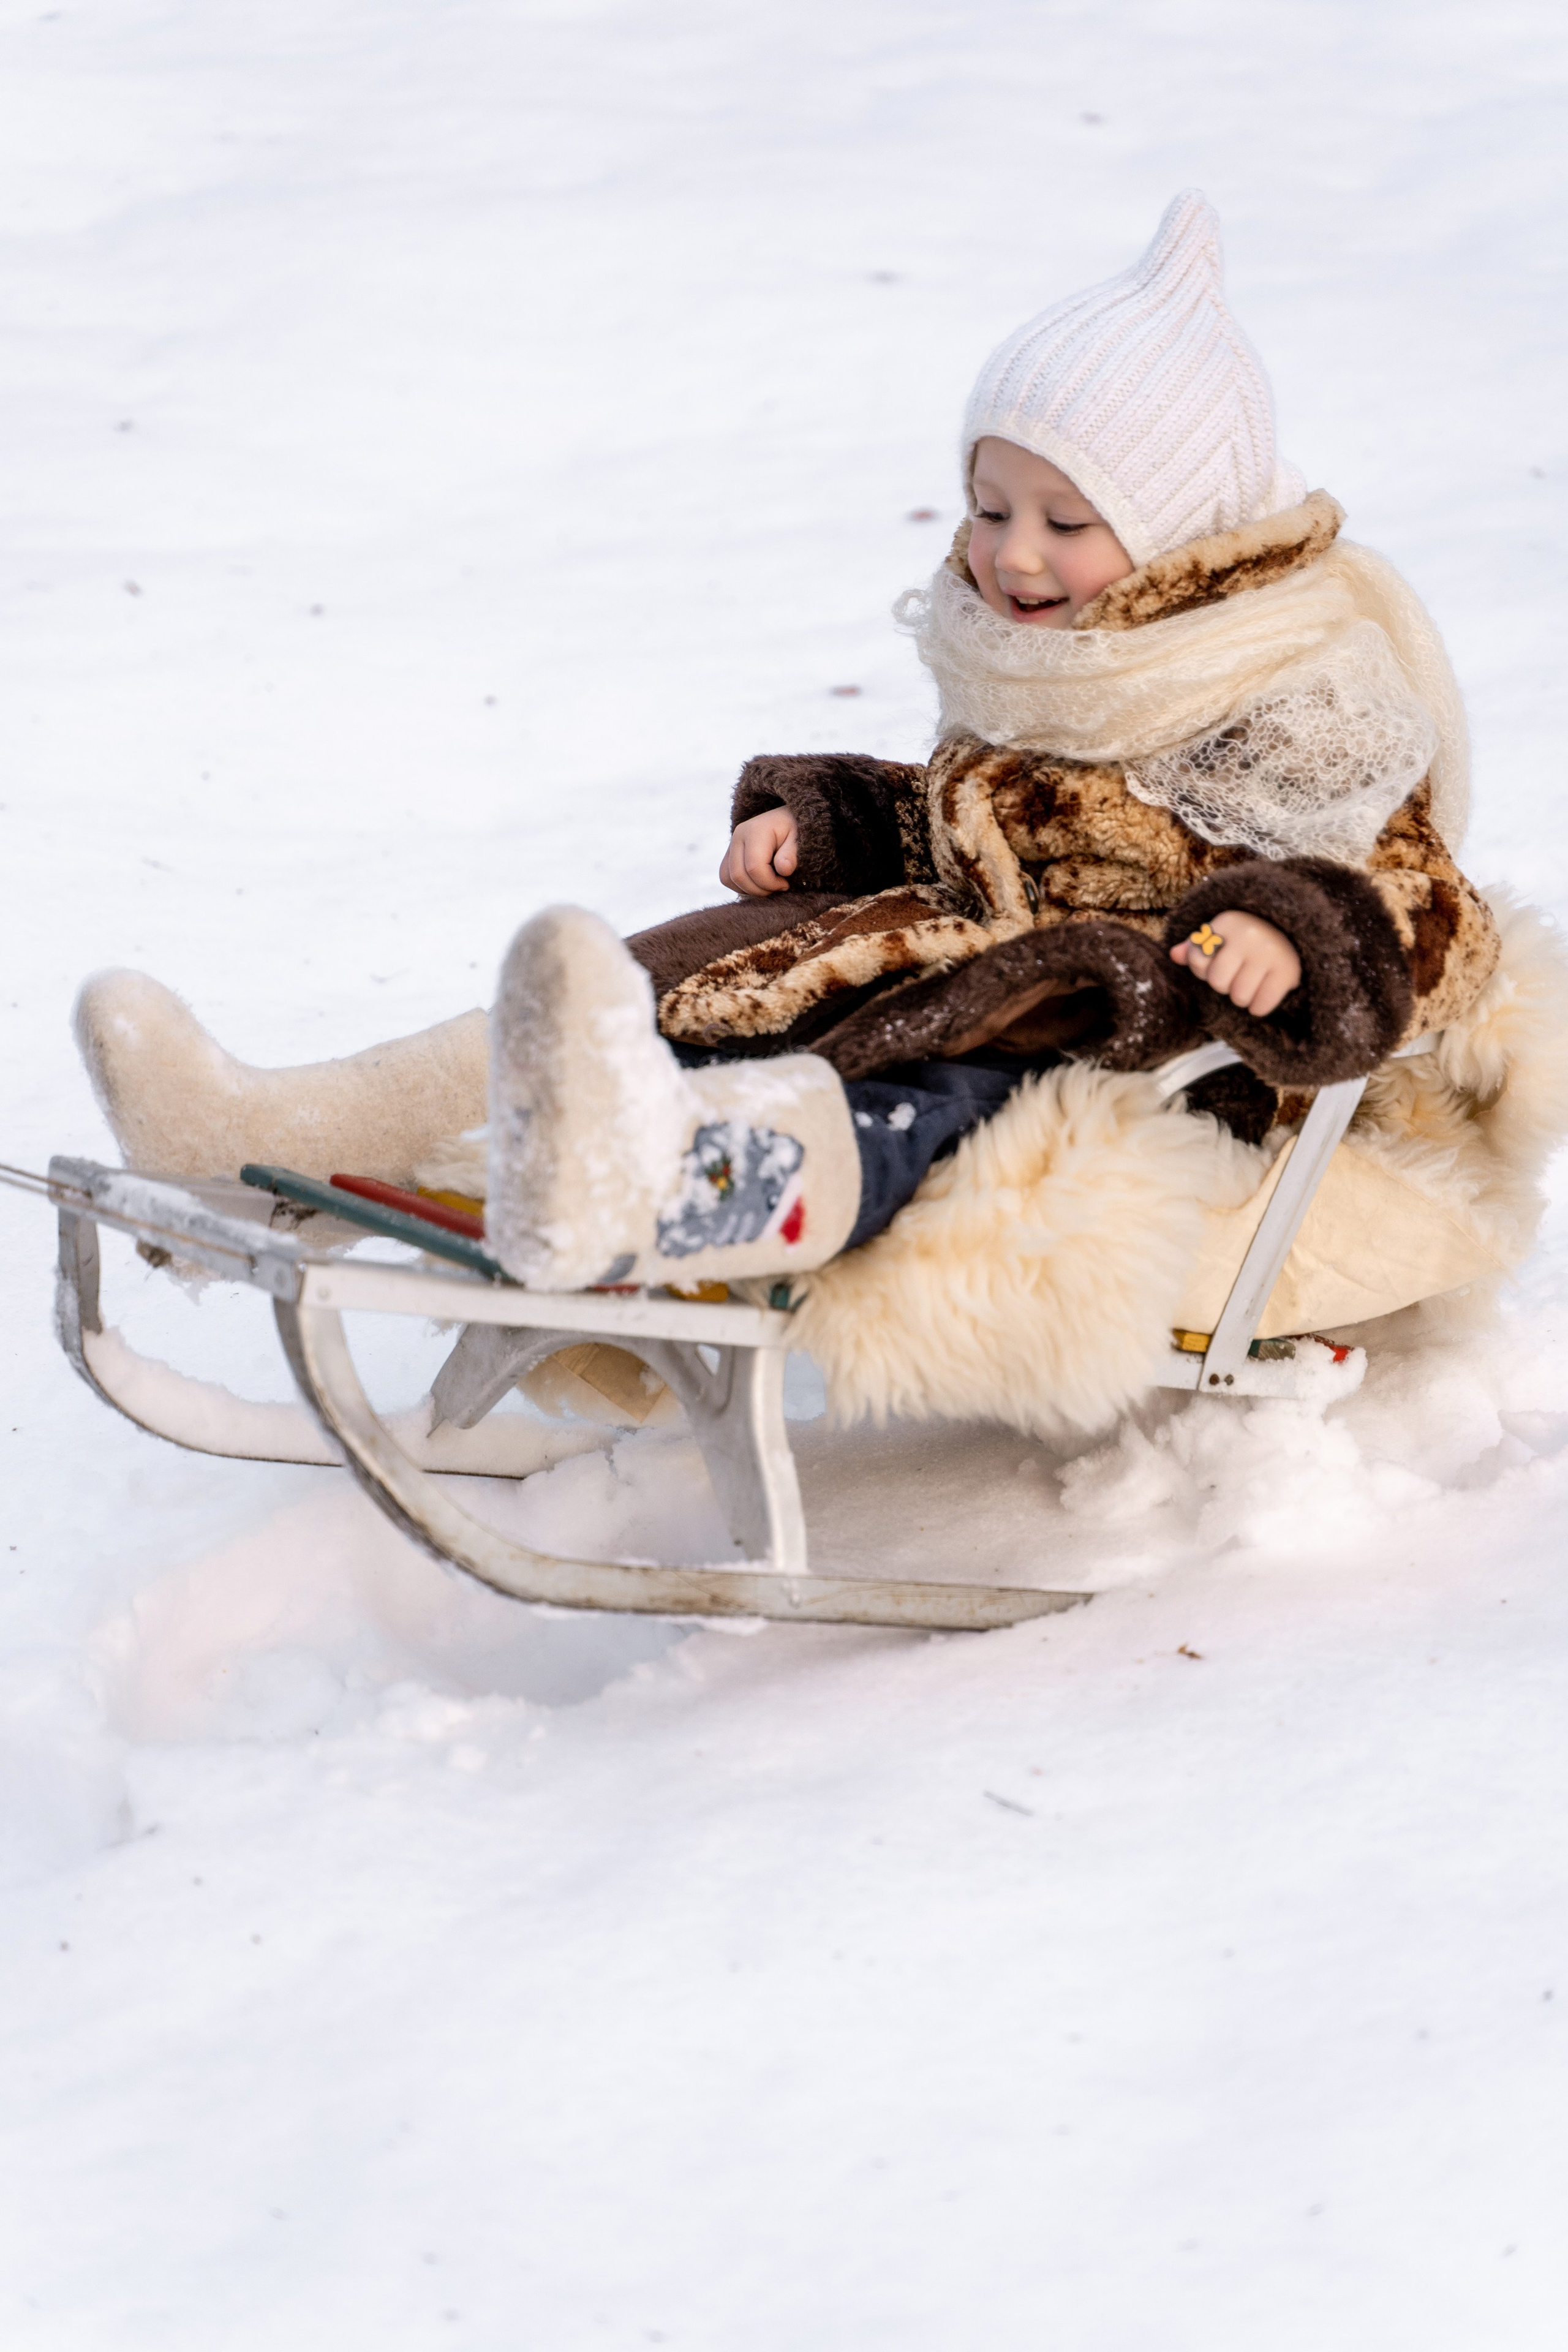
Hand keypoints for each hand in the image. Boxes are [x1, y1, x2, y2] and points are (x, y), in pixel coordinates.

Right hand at [720, 808, 798, 896]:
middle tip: (778, 886)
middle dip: (760, 889)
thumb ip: (791, 854)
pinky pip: (727, 878)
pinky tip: (759, 883)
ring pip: (729, 879)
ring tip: (769, 884)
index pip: (754, 868)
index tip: (785, 884)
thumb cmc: (792, 830)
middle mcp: (738, 837)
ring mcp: (731, 846)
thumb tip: (784, 870)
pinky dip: (742, 887)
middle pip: (738, 876)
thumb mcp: (797, 839)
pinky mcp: (728, 855)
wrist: (782, 820)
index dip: (770, 883)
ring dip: (750, 890)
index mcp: (755, 831)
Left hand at [1170, 909, 1301, 1017]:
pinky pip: (1261, 1005)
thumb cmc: (1246, 938)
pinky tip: (1262, 994)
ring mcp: (1270, 953)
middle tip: (1236, 976)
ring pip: (1239, 997)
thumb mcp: (1220, 934)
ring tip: (1249, 984)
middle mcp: (1249, 935)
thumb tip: (1174, 955)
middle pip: (1218, 982)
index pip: (1196, 960)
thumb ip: (1195, 946)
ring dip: (1241, 997)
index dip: (1203, 968)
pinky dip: (1259, 1007)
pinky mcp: (1288, 971)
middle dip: (1224, 985)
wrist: (1292, 933)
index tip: (1217, 962)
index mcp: (1228, 922)